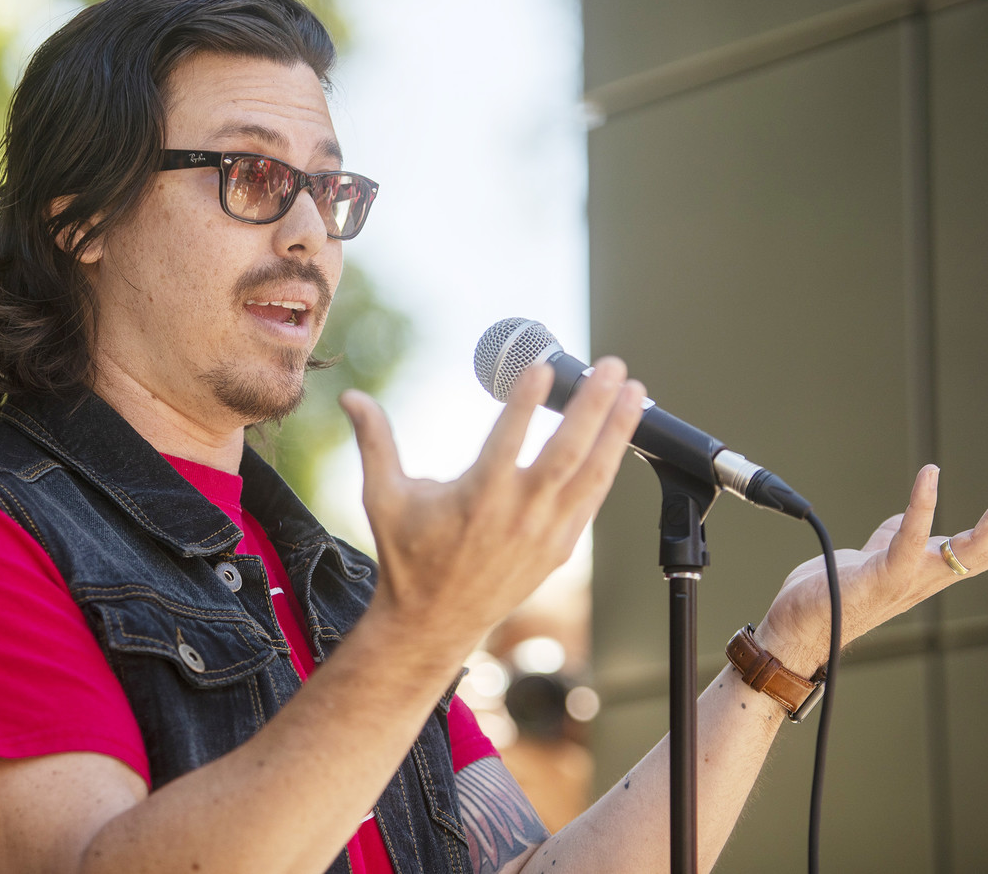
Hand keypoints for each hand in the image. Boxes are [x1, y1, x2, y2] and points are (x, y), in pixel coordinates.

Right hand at [339, 359, 645, 653]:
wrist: (434, 622)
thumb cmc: (407, 555)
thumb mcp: (384, 497)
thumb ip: (375, 441)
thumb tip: (351, 396)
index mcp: (477, 497)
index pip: (507, 438)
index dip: (527, 400)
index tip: (544, 365)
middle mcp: (517, 514)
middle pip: (567, 452)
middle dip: (594, 406)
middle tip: (613, 367)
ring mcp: (544, 533)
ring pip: (591, 475)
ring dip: (617, 430)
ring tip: (636, 391)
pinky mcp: (558, 548)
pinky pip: (591, 499)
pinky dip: (608, 465)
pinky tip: (621, 435)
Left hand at [756, 465, 987, 674]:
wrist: (802, 625)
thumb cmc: (838, 592)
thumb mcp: (878, 554)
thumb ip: (900, 534)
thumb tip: (911, 515)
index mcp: (937, 569)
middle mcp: (934, 576)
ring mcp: (913, 579)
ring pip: (974, 548)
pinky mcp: (884, 576)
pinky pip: (911, 537)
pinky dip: (923, 505)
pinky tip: (930, 473)